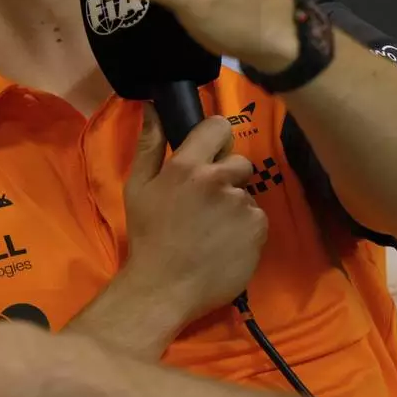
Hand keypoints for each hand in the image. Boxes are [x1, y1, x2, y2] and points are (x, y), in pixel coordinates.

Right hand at [122, 106, 267, 323]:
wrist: (164, 288)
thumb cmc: (147, 236)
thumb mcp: (138, 188)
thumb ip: (150, 145)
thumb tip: (153, 107)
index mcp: (188, 166)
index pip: (218, 127)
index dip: (215, 138)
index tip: (208, 154)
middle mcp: (219, 180)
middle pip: (239, 162)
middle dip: (226, 176)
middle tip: (205, 202)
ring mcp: (241, 205)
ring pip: (246, 193)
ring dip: (234, 205)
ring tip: (212, 230)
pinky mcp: (258, 230)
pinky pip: (257, 218)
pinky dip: (245, 228)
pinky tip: (225, 244)